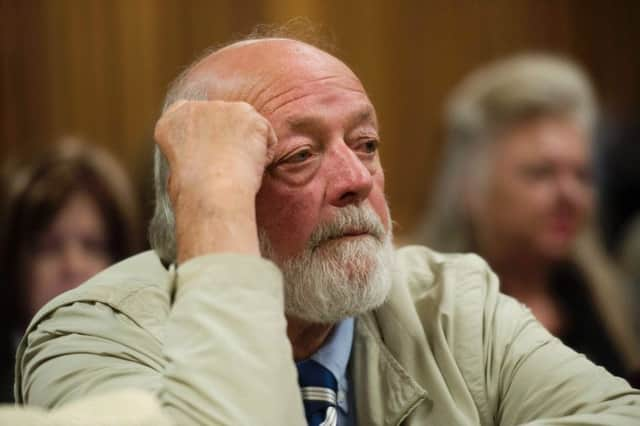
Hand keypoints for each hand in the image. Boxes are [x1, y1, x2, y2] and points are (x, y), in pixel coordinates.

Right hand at [154, 100, 276, 261]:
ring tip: (239, 170)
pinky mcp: (247, 113)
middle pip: (219, 117)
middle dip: (228, 136)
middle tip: (230, 166)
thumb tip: (200, 164)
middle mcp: (194, 109)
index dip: (205, 132)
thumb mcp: (177, 176)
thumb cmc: (195, 194)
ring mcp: (222, 107)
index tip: (212, 151)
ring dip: (247, 143)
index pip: (188, 115)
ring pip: (244, 124)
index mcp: (171, 123)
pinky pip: (265, 133)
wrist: (214, 192)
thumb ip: (188, 158)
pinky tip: (252, 166)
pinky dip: (264, 152)